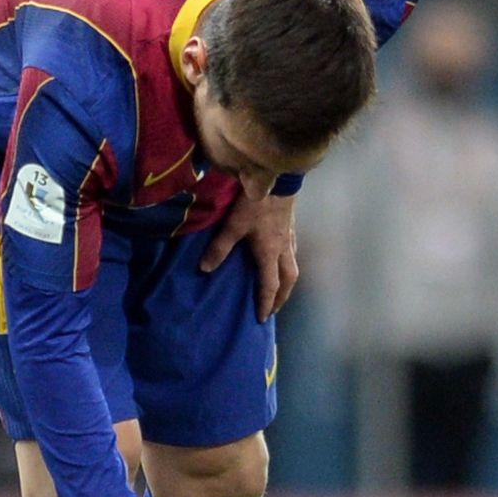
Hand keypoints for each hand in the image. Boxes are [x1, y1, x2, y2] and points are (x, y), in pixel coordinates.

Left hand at [199, 191, 297, 320]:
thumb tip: (204, 270)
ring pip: (294, 266)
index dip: (266, 303)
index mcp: (269, 253)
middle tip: (274, 309)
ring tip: (280, 289)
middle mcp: (284, 249)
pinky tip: (283, 259)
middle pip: (288, 280)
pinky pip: (294, 252)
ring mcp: (290, 237)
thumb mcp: (233, 225)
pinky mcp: (292, 226)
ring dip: (287, 282)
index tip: (262, 318)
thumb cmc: (255, 203)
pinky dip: (289, 263)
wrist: (277, 178)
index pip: (270, 285)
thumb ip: (219, 248)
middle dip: (282, 297)